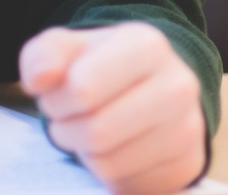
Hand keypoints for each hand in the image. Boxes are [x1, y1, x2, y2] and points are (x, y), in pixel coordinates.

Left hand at [20, 23, 205, 193]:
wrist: (155, 90)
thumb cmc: (103, 69)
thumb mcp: (68, 50)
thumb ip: (42, 55)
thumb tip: (39, 78)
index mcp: (147, 46)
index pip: (83, 88)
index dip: (58, 100)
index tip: (64, 95)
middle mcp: (178, 85)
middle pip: (96, 132)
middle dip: (69, 131)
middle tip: (73, 119)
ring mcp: (187, 128)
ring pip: (109, 164)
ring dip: (87, 155)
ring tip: (95, 133)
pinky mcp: (187, 165)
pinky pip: (126, 186)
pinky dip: (111, 175)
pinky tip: (118, 151)